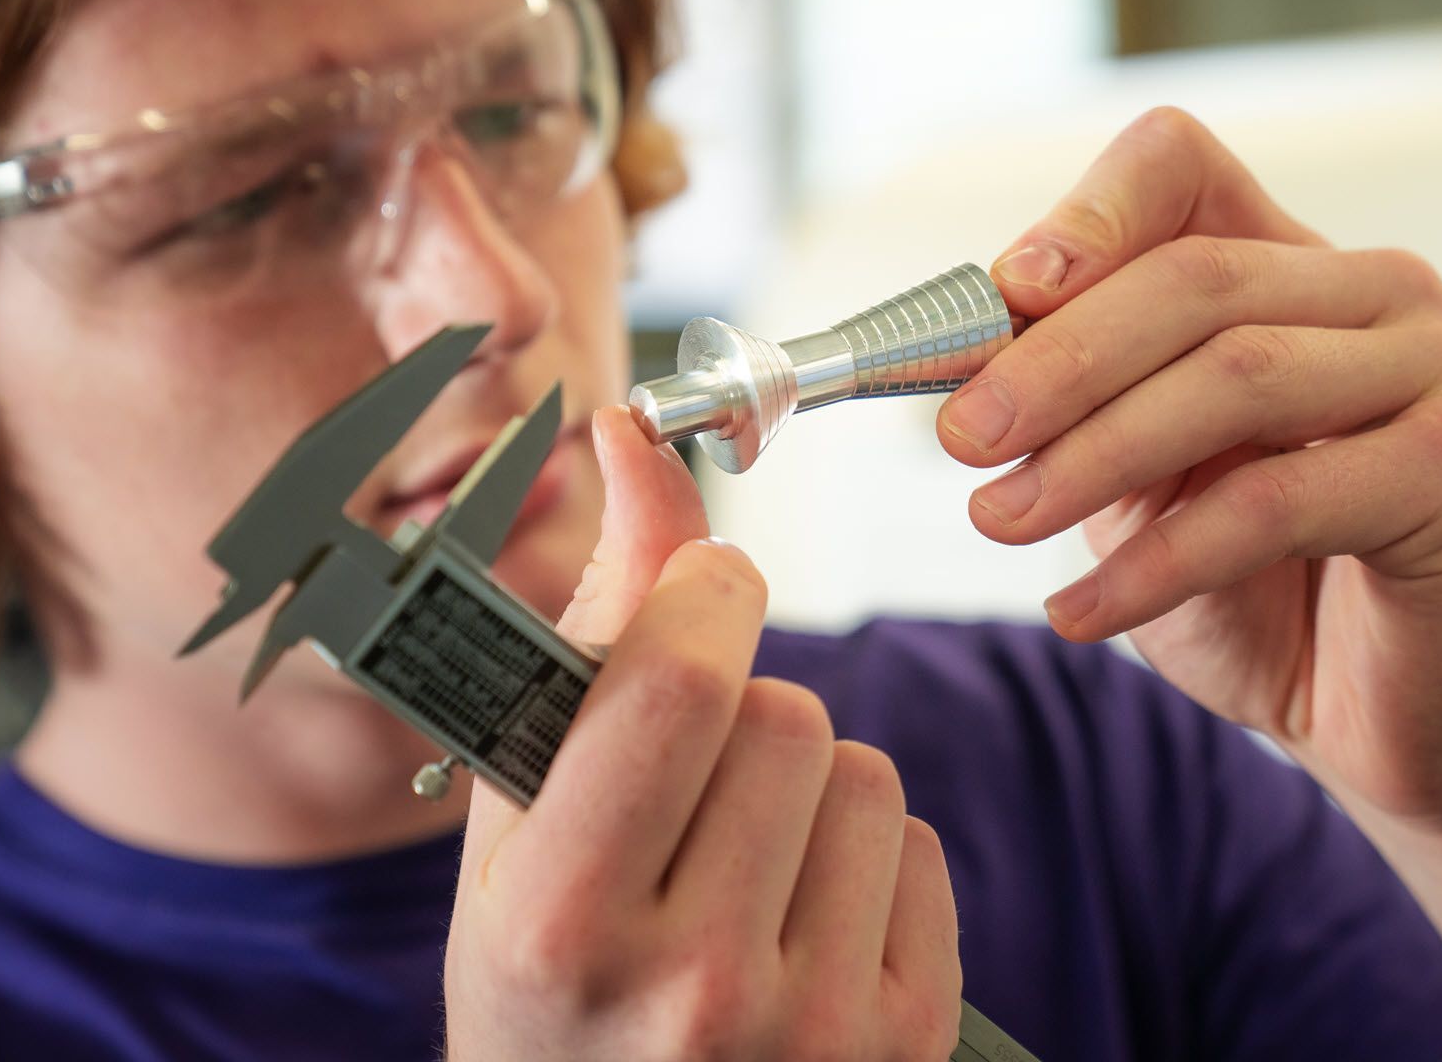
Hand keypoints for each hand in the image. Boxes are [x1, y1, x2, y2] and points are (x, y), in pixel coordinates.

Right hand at [445, 408, 961, 1061]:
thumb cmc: (547, 985)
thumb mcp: (519, 826)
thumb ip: (589, 627)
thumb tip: (637, 440)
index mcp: (562, 921)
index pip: (681, 681)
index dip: (703, 594)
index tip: (703, 587)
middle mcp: (689, 987)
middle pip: (786, 715)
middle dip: (744, 713)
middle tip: (689, 789)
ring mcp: (810, 1029)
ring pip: (867, 773)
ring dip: (810, 789)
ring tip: (738, 869)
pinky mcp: (900, 1045)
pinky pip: (921, 850)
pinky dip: (869, 863)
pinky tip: (799, 925)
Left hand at [937, 108, 1441, 829]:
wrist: (1377, 723)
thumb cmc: (1248, 586)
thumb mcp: (1133, 474)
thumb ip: (1072, 395)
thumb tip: (955, 338)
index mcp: (1294, 263)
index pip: (1180, 166)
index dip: (1086, 214)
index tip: (1000, 294)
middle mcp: (1383, 292)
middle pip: (1196, 277)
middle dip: (1058, 360)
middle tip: (961, 438)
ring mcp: (1438, 371)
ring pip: (1237, 375)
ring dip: (1094, 454)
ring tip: (998, 521)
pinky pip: (1277, 500)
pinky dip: (1159, 560)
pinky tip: (1080, 610)